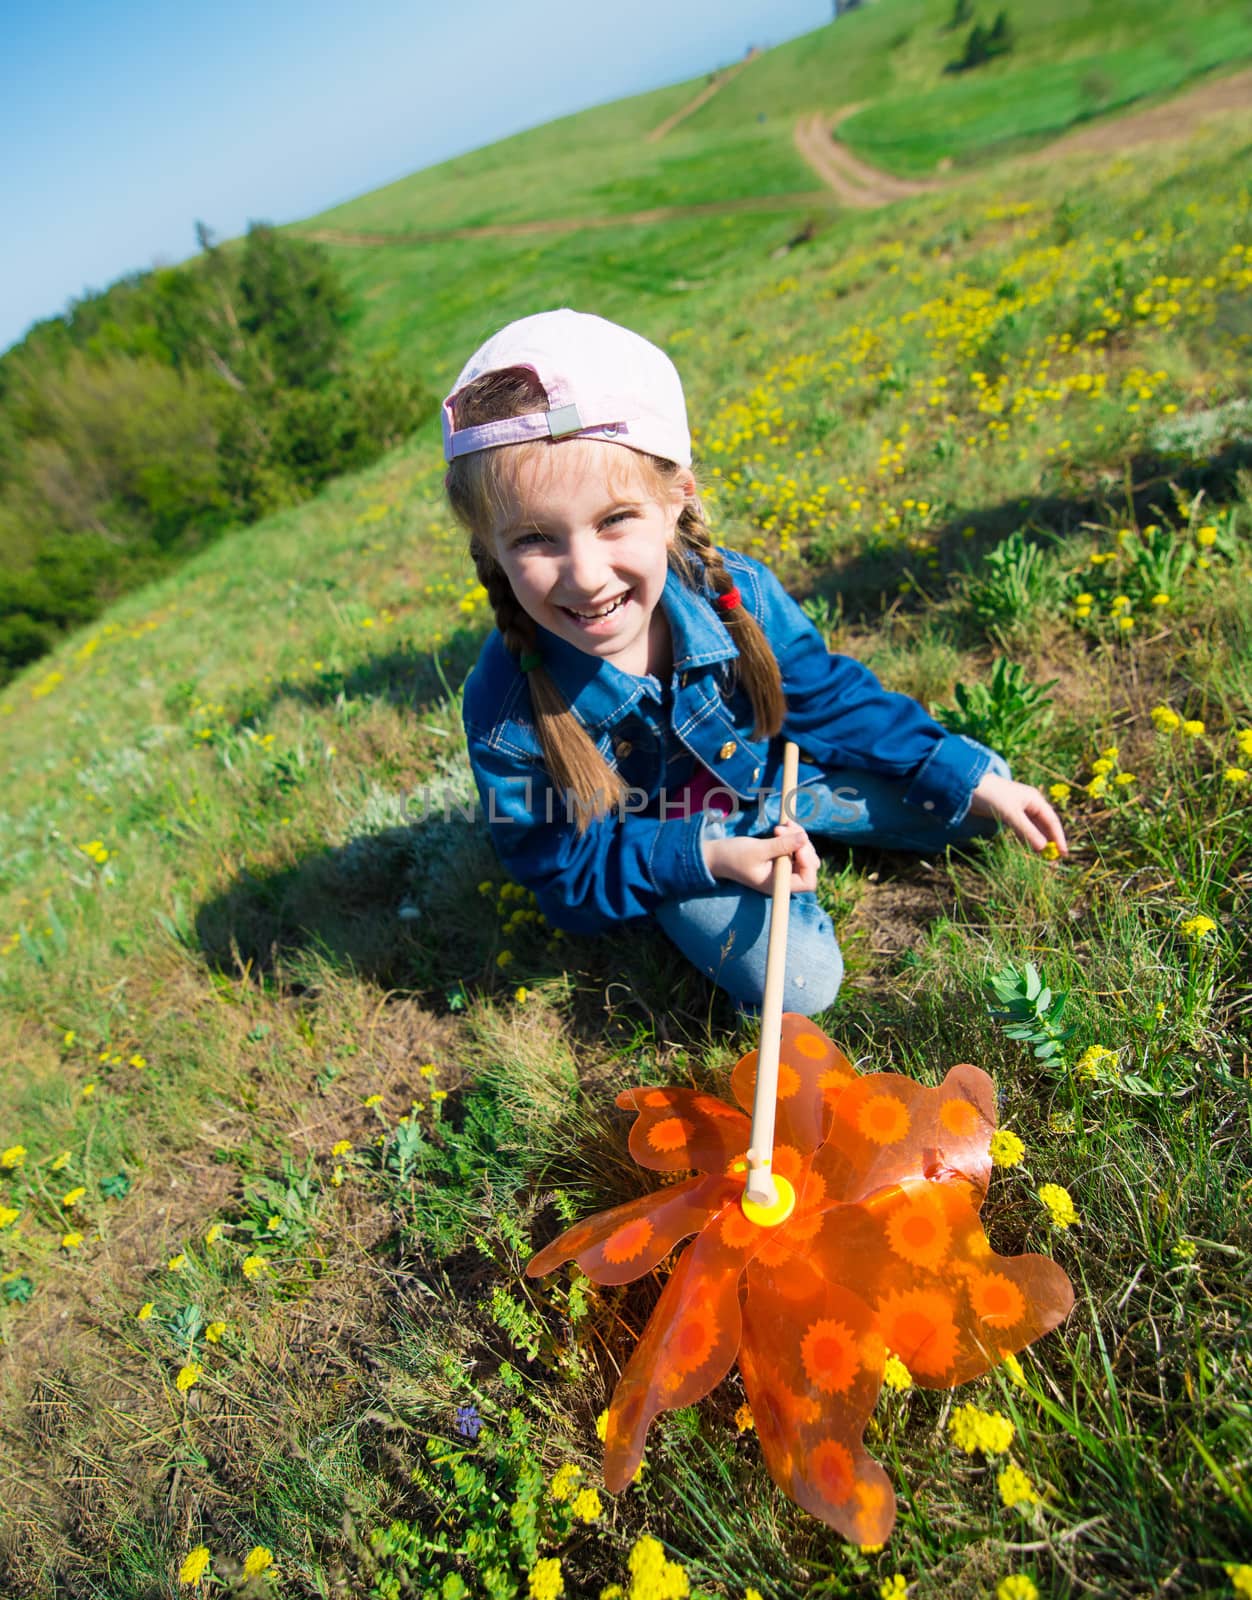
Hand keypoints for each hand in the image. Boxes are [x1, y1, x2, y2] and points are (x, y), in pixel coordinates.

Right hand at [702, 821, 818, 892]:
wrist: (717, 856)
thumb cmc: (733, 857)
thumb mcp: (758, 850)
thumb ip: (782, 845)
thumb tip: (804, 837)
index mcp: (778, 886)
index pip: (808, 880)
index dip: (808, 861)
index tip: (798, 844)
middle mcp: (783, 880)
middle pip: (810, 865)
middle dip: (803, 845)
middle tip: (785, 829)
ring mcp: (783, 869)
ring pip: (805, 853)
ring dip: (798, 837)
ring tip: (783, 825)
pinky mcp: (781, 858)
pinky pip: (796, 847)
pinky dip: (793, 835)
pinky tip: (784, 826)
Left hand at [969, 773, 1068, 856]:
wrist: (968, 786)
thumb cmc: (992, 796)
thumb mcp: (1010, 814)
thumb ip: (1026, 831)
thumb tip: (1043, 848)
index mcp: (1035, 800)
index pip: (1052, 821)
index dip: (1059, 837)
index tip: (1064, 853)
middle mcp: (1030, 804)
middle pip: (1044, 825)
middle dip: (1050, 841)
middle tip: (1055, 860)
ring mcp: (1019, 810)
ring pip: (1034, 828)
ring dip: (1039, 842)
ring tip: (1045, 858)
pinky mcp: (1008, 815)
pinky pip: (1022, 829)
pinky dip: (1027, 839)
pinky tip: (1030, 849)